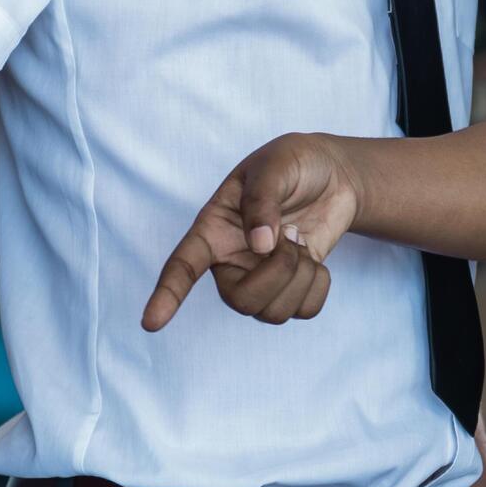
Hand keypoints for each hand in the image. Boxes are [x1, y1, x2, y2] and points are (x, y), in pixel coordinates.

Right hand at [144, 133, 362, 331]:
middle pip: (240, 301)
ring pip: (273, 313)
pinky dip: (318, 286)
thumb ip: (261, 200)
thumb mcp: (276, 165)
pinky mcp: (292, 289)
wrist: (334, 174)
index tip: (151, 322)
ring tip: (300, 241)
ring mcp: (261, 279)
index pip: (183, 266)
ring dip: (300, 276)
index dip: (167, 294)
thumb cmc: (294, 164)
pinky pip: (304, 311)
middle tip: (292, 236)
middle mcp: (231, 261)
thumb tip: (258, 247)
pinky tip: (314, 259)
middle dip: (277, 272)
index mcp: (214, 229)